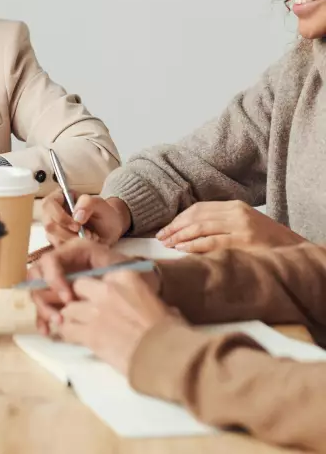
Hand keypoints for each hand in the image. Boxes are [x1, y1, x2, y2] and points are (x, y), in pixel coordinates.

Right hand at [28, 238, 139, 330]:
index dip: (54, 279)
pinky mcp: (59, 298)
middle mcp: (62, 263)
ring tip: (58, 324)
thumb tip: (76, 285)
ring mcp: (59, 281)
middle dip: (44, 297)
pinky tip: (48, 331)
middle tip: (59, 317)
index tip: (68, 299)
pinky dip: (42, 319)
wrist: (143, 290)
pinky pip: (43, 307)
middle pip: (37, 276)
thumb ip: (100, 271)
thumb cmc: (134, 276)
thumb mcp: (122, 268)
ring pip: (38, 292)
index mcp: (74, 251)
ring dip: (43, 310)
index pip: (50, 260)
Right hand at [41, 191, 131, 246]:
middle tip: (87, 235)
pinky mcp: (57, 242)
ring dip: (74, 242)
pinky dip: (75, 249)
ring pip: (54, 239)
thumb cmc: (103, 214)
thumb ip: (88, 203)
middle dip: (69, 233)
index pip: (49, 205)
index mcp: (59, 197)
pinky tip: (85, 244)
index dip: (60, 216)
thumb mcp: (100, 204)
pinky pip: (60, 249)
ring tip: (90, 238)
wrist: (109, 231)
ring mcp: (53, 229)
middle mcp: (52, 213)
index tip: (77, 226)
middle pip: (49, 225)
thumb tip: (76, 216)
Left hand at [54, 272, 181, 374]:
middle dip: (79, 299)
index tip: (102, 299)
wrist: (168, 356)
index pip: (98, 276)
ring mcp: (95, 311)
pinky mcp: (88, 333)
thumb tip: (146, 307)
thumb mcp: (160, 304)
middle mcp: (106, 289)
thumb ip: (142, 299)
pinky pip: (67, 330)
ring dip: (72, 318)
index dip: (97, 289)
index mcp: (125, 277)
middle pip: (78, 288)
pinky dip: (68, 334)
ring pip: (68, 310)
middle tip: (86, 312)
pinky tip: (74, 338)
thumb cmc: (171, 332)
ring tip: (79, 327)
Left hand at [155, 201, 303, 252]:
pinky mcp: (244, 241)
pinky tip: (183, 249)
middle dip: (175, 227)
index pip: (199, 208)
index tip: (165, 228)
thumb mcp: (245, 224)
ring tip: (167, 244)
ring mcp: (241, 226)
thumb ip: (222, 223)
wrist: (296, 251)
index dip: (179, 218)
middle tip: (160, 237)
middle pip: (196, 217)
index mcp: (235, 206)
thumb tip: (190, 231)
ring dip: (180, 236)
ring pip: (201, 228)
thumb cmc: (268, 241)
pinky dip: (195, 245)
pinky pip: (213, 242)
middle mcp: (236, 213)